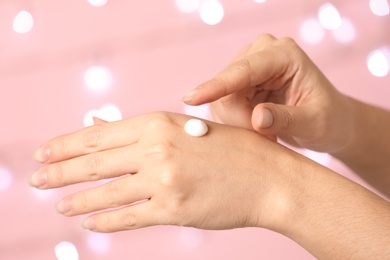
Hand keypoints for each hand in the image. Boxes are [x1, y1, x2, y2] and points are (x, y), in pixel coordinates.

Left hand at [29, 112, 294, 232]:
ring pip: (107, 192)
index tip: (44, 153)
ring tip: (59, 204)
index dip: (67, 144)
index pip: (99, 134)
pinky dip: (105, 221)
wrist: (270, 178)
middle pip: (95, 162)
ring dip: (77, 200)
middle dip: (61, 172)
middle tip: (37, 179)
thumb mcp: (185, 128)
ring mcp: (164, 181)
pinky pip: (128, 217)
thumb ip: (141, 130)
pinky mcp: (174, 211)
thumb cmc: (231, 150)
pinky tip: (89, 223)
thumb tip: (99, 126)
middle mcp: (157, 150)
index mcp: (159, 123)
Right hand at [182, 34, 353, 153]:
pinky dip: (235, 123)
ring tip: (267, 136)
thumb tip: (256, 119)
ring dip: (237, 124)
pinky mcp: (241, 82)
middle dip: (238, 120)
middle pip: (227, 89)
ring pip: (221, 99)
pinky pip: (222, 105)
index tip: (191, 99)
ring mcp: (249, 67)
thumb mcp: (314, 123)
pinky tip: (256, 129)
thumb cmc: (328, 119)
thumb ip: (286, 119)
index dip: (216, 86)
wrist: (330, 121)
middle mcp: (262, 54)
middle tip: (265, 141)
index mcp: (283, 55)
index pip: (243, 71)